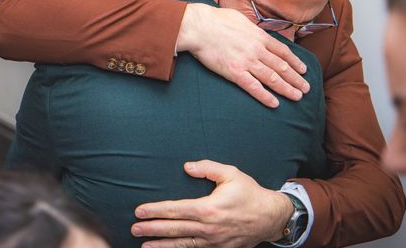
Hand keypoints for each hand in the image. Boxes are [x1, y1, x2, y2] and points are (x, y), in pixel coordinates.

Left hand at [132, 161, 293, 247]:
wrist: (271, 217)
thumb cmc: (250, 193)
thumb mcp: (231, 174)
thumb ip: (207, 168)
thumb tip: (187, 166)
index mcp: (208, 208)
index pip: (175, 210)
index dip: (156, 210)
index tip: (139, 210)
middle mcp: (208, 228)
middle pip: (174, 229)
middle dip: (152, 229)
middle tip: (134, 228)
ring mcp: (214, 241)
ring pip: (182, 244)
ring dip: (162, 244)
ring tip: (144, 245)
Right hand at [177, 3, 308, 107]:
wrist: (199, 27)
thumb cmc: (216, 20)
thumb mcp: (240, 18)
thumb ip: (251, 28)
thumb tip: (255, 31)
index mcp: (259, 36)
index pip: (283, 51)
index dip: (295, 62)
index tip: (303, 70)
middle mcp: (257, 50)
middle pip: (282, 67)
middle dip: (296, 79)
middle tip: (306, 88)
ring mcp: (247, 62)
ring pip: (272, 78)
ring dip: (287, 89)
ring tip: (297, 96)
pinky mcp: (234, 72)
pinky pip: (254, 87)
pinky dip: (266, 96)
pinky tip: (275, 103)